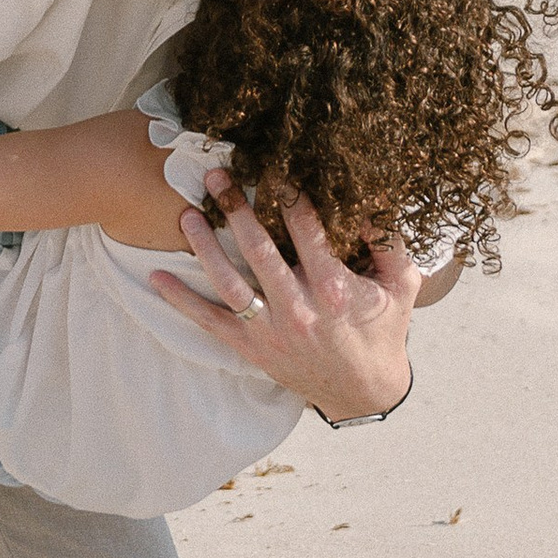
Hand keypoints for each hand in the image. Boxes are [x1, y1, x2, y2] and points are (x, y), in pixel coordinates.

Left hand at [151, 174, 420, 421]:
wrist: (365, 391)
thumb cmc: (384, 330)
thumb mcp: (400, 284)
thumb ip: (387, 240)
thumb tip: (369, 197)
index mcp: (334, 288)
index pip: (305, 229)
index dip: (287, 194)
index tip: (272, 166)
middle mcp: (299, 308)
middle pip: (258, 249)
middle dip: (235, 209)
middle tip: (216, 176)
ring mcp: (271, 330)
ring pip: (229, 281)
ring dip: (204, 246)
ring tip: (187, 214)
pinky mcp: (252, 348)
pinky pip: (210, 322)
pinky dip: (181, 301)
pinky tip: (157, 277)